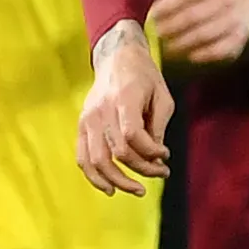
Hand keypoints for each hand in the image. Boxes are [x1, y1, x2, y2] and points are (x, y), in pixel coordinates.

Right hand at [75, 23, 174, 194]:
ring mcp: (88, 119)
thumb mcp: (162, 97)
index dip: (151, 151)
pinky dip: (94, 176)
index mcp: (124, 98)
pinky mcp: (81, 125)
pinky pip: (82, 157)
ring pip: (96, 160)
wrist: (117, 58)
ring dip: (118, 181)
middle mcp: (101, 110)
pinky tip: (110, 188)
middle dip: (142, 169)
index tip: (166, 154)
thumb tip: (156, 159)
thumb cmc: (145, 77)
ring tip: (138, 190)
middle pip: (117, 152)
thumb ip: (158, 127)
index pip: (132, 136)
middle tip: (162, 173)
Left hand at [148, 0, 248, 65]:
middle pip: (194, 15)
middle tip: (156, 39)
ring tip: (167, 51)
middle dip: (171, 29)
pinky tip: (189, 57)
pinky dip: (201, 54)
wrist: (233, 14)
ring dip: (182, 44)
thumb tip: (148, 26)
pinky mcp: (238, 40)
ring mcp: (235, 19)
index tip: (151, 19)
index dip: (167, 7)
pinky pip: (218, 50)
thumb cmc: (198, 7)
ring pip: (205, 33)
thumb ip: (168, 8)